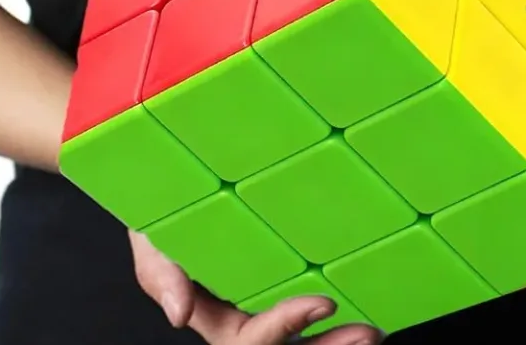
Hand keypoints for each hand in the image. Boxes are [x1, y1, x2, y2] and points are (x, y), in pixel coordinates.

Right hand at [129, 231, 381, 344]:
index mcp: (216, 318)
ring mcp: (270, 305)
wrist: (176, 196)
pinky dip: (339, 319)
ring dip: (338, 341)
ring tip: (371, 328)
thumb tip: (180, 316)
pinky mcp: (287, 283)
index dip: (284, 327)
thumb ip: (161, 275)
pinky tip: (365, 300)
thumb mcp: (154, 242)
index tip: (321, 303)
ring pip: (303, 341)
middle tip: (365, 332)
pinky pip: (314, 316)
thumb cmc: (165, 219)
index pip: (249, 339)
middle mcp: (247, 319)